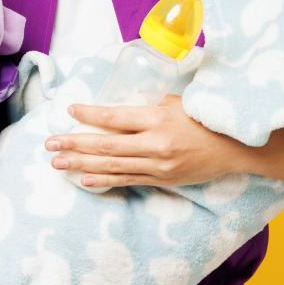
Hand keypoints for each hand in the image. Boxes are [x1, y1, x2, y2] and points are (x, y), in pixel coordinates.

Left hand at [44, 93, 249, 188]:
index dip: (90, 115)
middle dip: (74, 144)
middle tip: (50, 144)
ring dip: (81, 165)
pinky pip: (128, 180)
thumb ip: (146, 107)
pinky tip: (85, 180)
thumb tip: (114, 108)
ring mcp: (158, 165)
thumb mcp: (174, 103)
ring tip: (58, 163)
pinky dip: (104, 181)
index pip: (115, 117)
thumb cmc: (203, 118)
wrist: (233, 148)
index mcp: (157, 118)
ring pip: (112, 166)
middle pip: (106, 146)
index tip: (70, 111)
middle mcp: (155, 144)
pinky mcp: (162, 179)